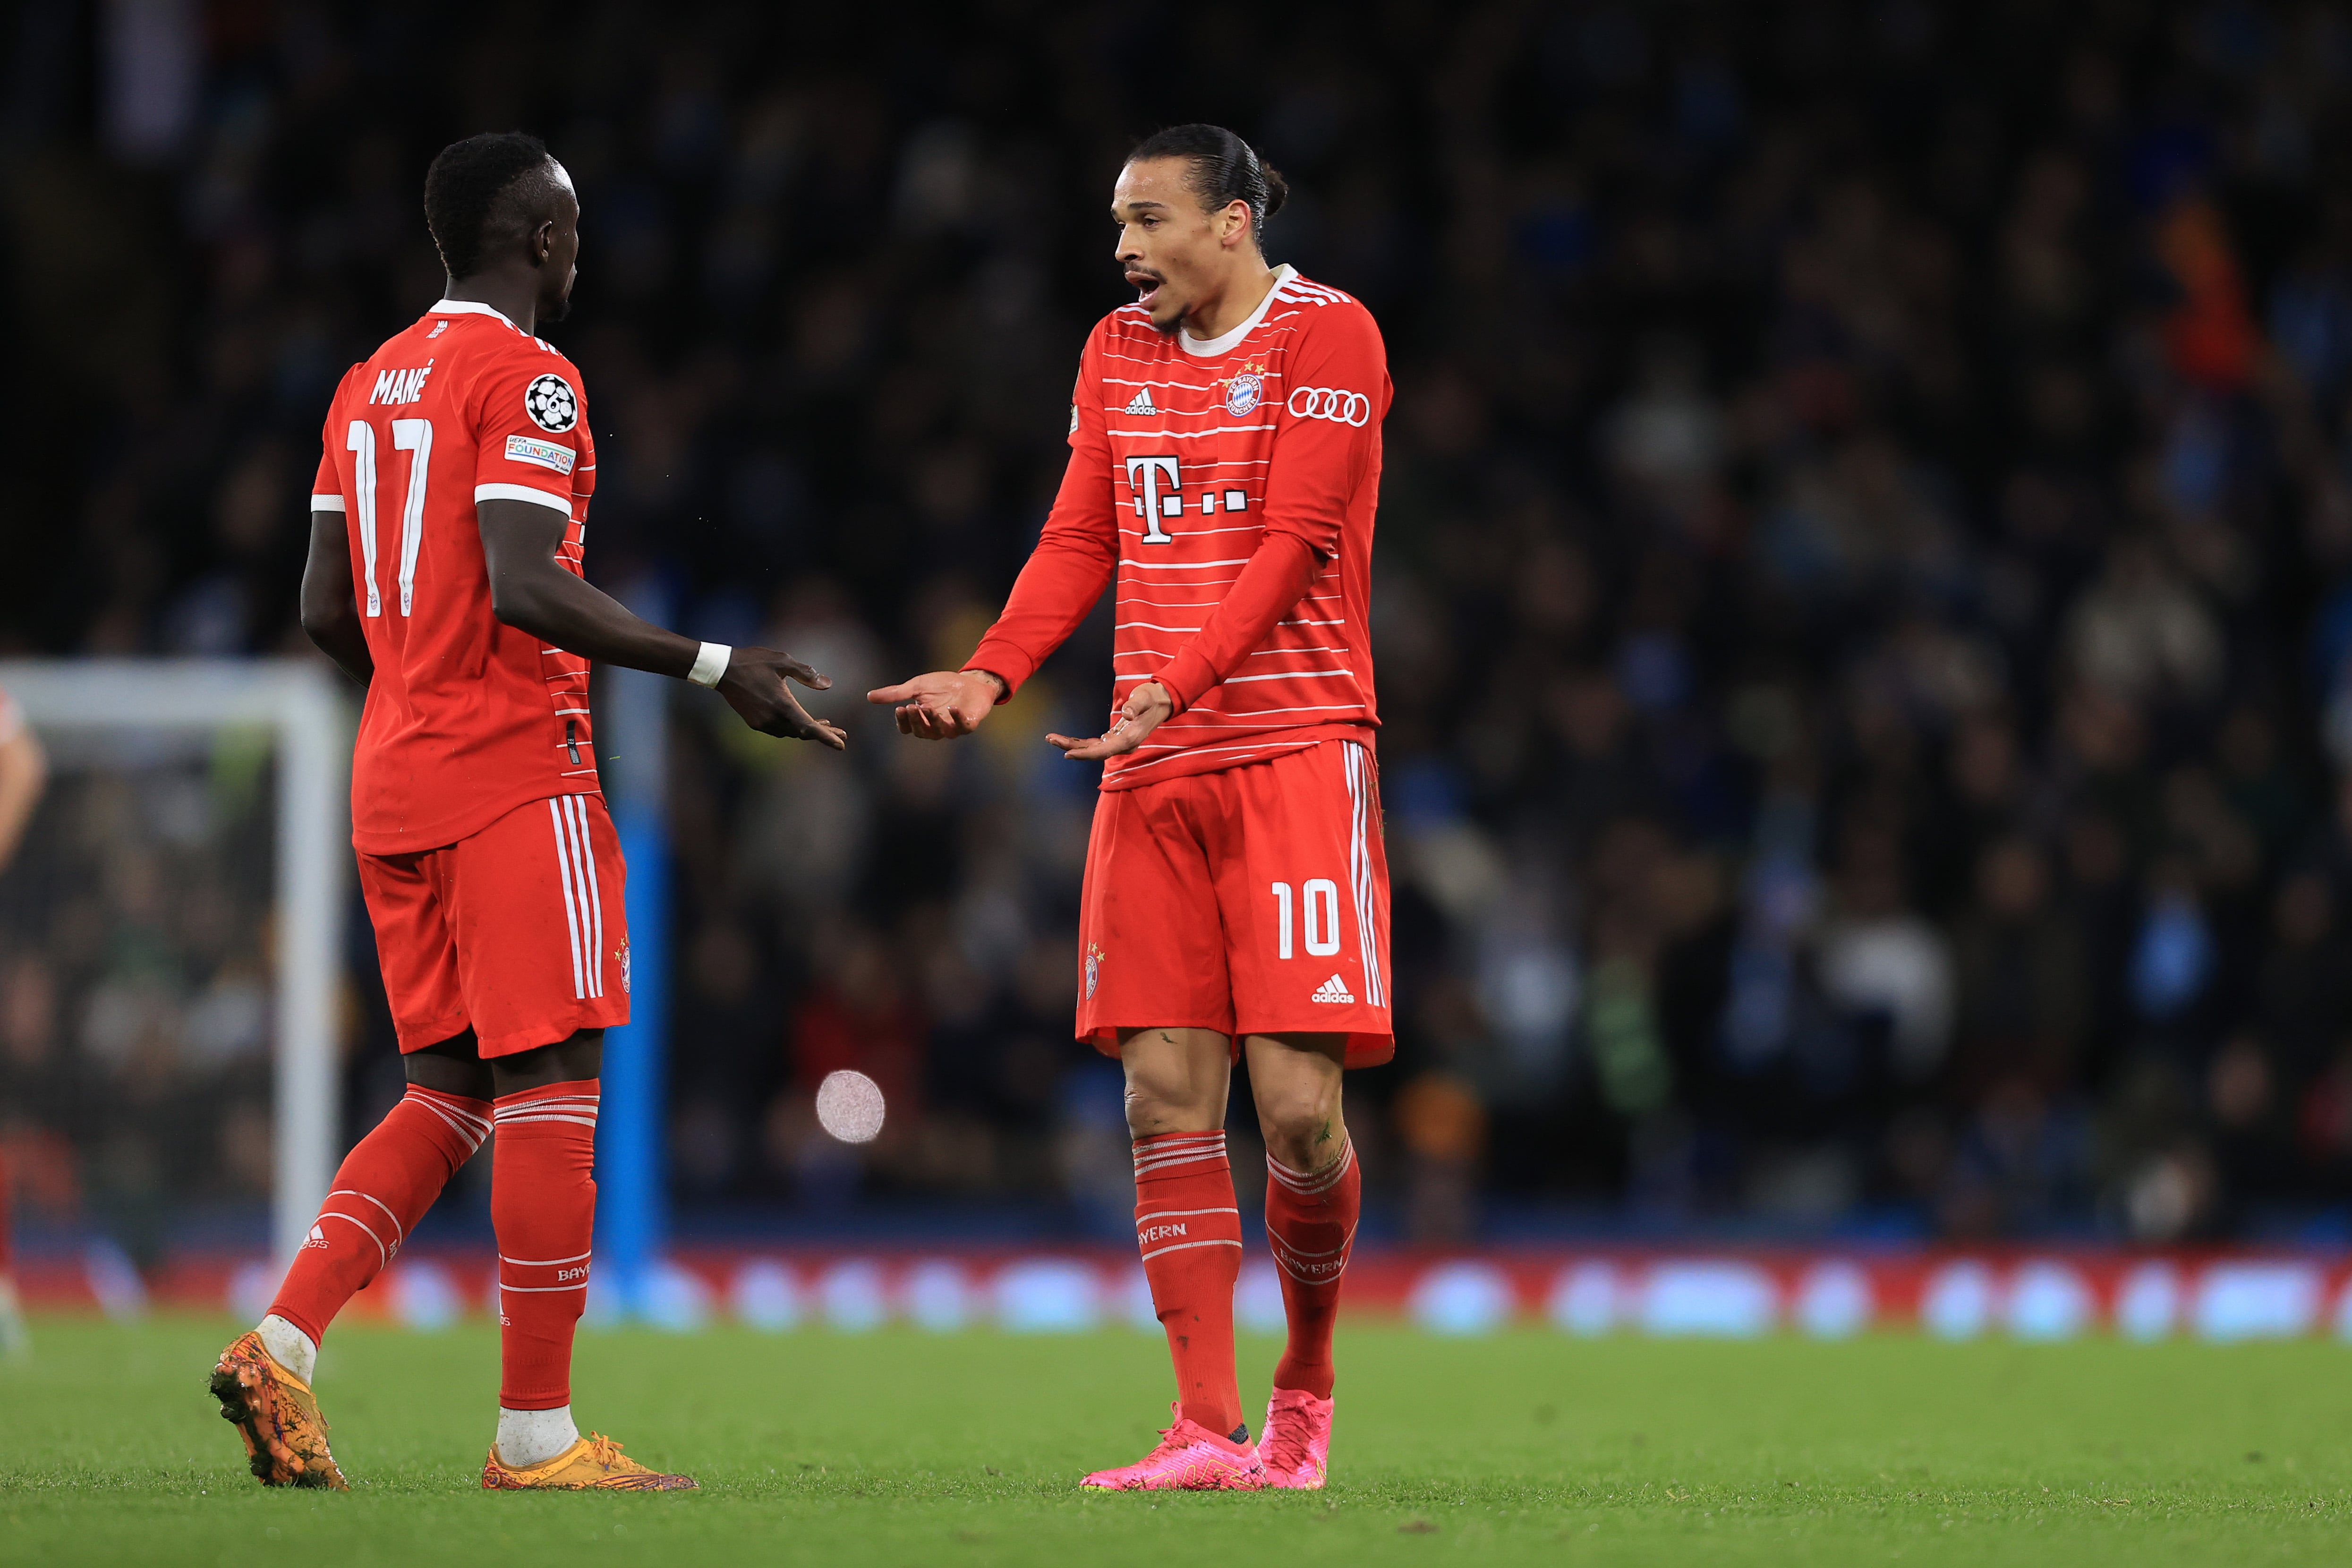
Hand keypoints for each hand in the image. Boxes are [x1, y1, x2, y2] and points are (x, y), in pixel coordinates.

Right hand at [717, 647, 847, 747]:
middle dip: (823, 733)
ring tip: (825, 723)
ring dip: (808, 730)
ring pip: (791, 732)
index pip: (810, 727)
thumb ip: (806, 673)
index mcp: (782, 705)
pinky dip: (793, 727)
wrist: (721, 670)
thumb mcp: (782, 661)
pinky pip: (779, 729)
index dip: (827, 737)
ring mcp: (762, 723)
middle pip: (803, 733)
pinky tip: (800, 719)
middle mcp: (773, 719)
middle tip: (841, 733)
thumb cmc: (753, 662)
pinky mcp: (755, 722)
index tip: (842, 745)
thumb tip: (828, 684)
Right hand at [866, 669, 1002, 738]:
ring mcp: (952, 728)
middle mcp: (935, 728)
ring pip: (939, 732)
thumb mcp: (917, 686)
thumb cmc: (942, 685)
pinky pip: (963, 727)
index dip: (903, 721)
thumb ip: (896, 693)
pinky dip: (957, 719)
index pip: (907, 728)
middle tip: (912, 707)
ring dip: (933, 720)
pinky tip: (952, 708)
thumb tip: (869, 696)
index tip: (899, 708)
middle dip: (916, 720)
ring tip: (927, 707)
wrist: (969, 681)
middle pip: (921, 731)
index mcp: (921, 720)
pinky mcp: (968, 724)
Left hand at [1048, 681, 1172, 760]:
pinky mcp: (1115, 739)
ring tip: (1052, 738)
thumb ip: (1136, 705)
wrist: (1161, 702)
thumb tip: (1127, 714)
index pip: (1103, 751)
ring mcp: (1119, 743)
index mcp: (1129, 740)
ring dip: (1072, 745)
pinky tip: (1067, 740)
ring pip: (1092, 749)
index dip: (1085, 754)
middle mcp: (1123, 746)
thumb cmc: (1152, 698)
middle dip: (1071, 747)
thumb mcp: (1145, 698)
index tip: (1067, 753)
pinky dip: (1081, 743)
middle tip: (1050, 738)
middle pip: (1093, 752)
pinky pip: (1095, 745)